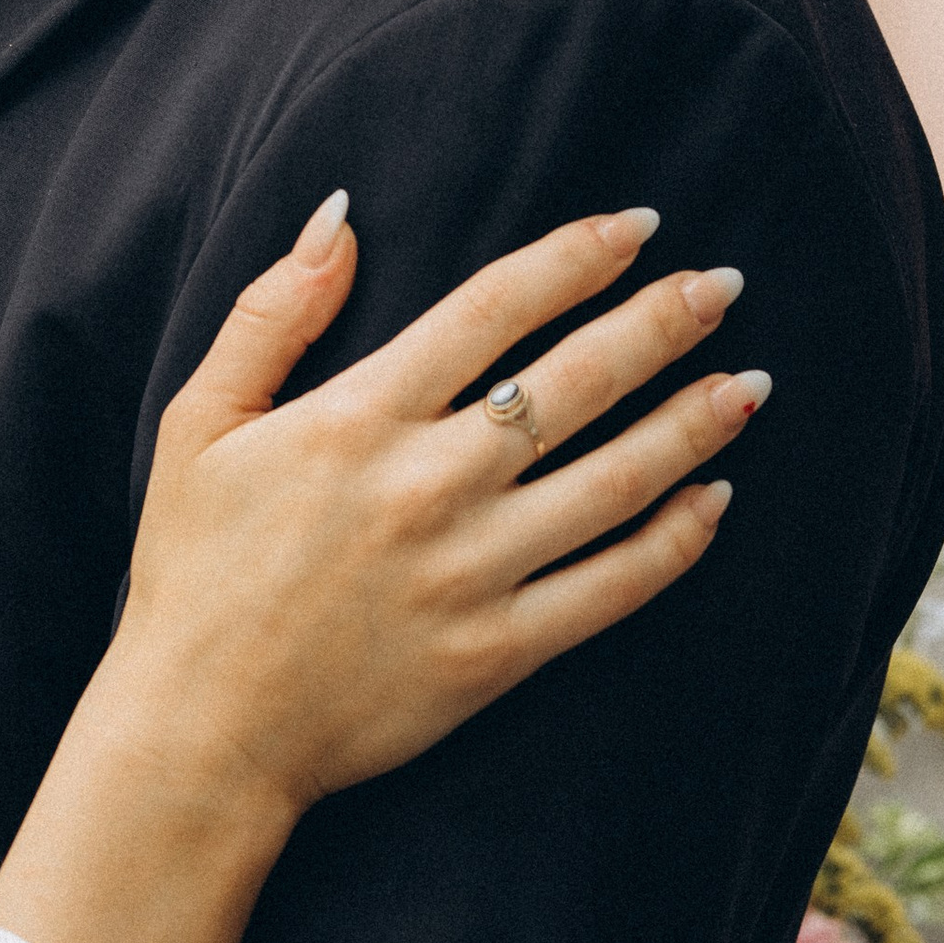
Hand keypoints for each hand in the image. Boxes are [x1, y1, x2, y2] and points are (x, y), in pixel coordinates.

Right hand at [113, 199, 758, 834]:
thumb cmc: (195, 567)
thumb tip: (340, 215)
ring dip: (692, 424)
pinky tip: (715, 500)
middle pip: (575, 380)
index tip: (639, 226)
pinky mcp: (497, 653)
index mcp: (360, 416)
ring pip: (615, 481)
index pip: (494, 306)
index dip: (576, 257)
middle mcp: (429, 484)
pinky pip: (612, 589)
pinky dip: (675, 542)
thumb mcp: (200, 418)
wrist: (201, 727)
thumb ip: (272, 311)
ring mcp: (471, 572)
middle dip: (663, 323)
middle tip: (725, 286)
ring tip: (748, 383)